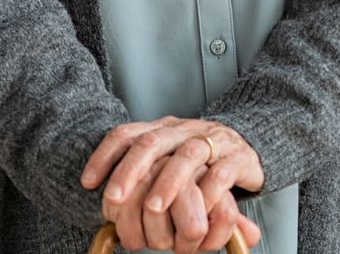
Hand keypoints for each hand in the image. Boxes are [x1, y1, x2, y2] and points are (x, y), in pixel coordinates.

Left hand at [82, 116, 263, 251]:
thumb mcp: (168, 159)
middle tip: (113, 198)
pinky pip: (221, 173)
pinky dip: (206, 192)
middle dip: (130, 170)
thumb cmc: (200, 159)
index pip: (127, 133)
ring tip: (152, 208)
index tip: (88, 183)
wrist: (251, 142)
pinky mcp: (238, 158)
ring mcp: (213, 141)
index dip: (104, 155)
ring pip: (187, 155)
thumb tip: (94, 190)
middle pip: (153, 142)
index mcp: (163, 129)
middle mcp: (185, 130)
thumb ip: (140, 172)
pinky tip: (196, 210)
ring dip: (167, 182)